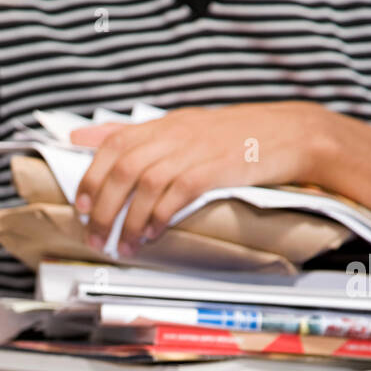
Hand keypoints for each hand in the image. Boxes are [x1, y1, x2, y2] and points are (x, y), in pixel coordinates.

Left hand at [70, 101, 324, 257]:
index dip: (91, 177)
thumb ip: (133, 135)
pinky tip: (153, 234)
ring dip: (129, 220)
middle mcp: (175, 134)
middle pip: (123, 168)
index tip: (80, 206)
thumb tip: (81, 137)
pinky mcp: (215, 168)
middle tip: (95, 236)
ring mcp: (195, 150)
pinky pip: (177, 193)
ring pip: (145, 183)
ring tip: (124, 246)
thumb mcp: (181, 126)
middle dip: (103, 208)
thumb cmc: (234, 135)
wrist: (290, 133)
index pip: (113, 144)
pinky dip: (160, 215)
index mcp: (164, 124)